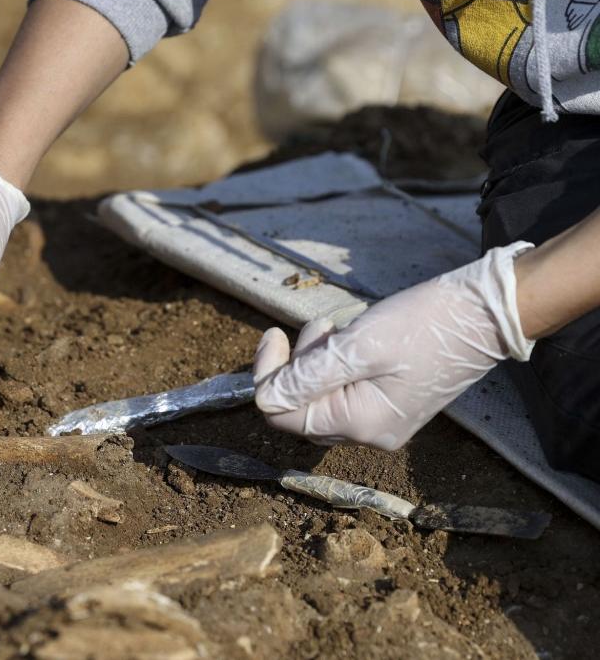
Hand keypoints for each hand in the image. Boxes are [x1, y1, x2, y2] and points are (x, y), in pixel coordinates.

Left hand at [253, 242, 534, 449]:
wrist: (485, 314)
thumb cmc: (423, 324)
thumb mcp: (357, 346)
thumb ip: (307, 376)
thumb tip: (263, 399)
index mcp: (360, 424)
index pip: (285, 415)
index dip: (268, 377)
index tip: (272, 336)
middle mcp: (371, 435)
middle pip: (302, 409)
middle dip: (298, 367)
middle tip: (322, 328)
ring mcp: (384, 423)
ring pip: (322, 399)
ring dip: (318, 362)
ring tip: (341, 329)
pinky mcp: (392, 407)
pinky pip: (346, 393)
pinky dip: (339, 366)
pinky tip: (356, 339)